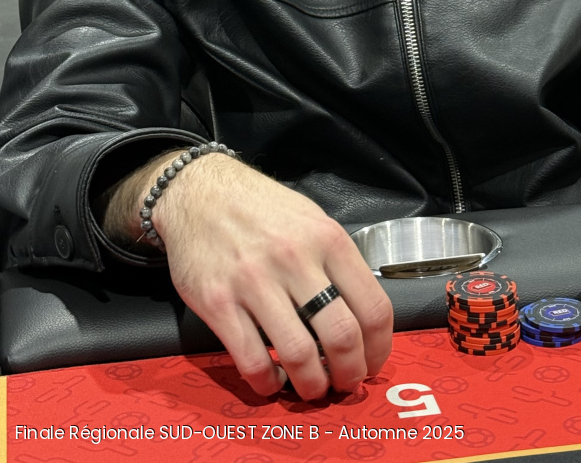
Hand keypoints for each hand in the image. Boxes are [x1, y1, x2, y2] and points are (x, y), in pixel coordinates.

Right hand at [148, 153, 392, 400]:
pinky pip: (252, 360)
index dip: (380, 348)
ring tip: (312, 388)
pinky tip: (272, 379)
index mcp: (327, 239)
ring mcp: (254, 282)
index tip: (373, 363)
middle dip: (350, 373)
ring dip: (311, 385)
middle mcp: (295, 259)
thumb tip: (361, 316)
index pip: (373, 306)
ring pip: (299, 355)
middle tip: (345, 383)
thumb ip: (337, 262)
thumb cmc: (261, 209)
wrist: (200, 193)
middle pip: (341, 336)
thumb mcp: (313, 220)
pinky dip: (268, 383)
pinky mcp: (218, 302)